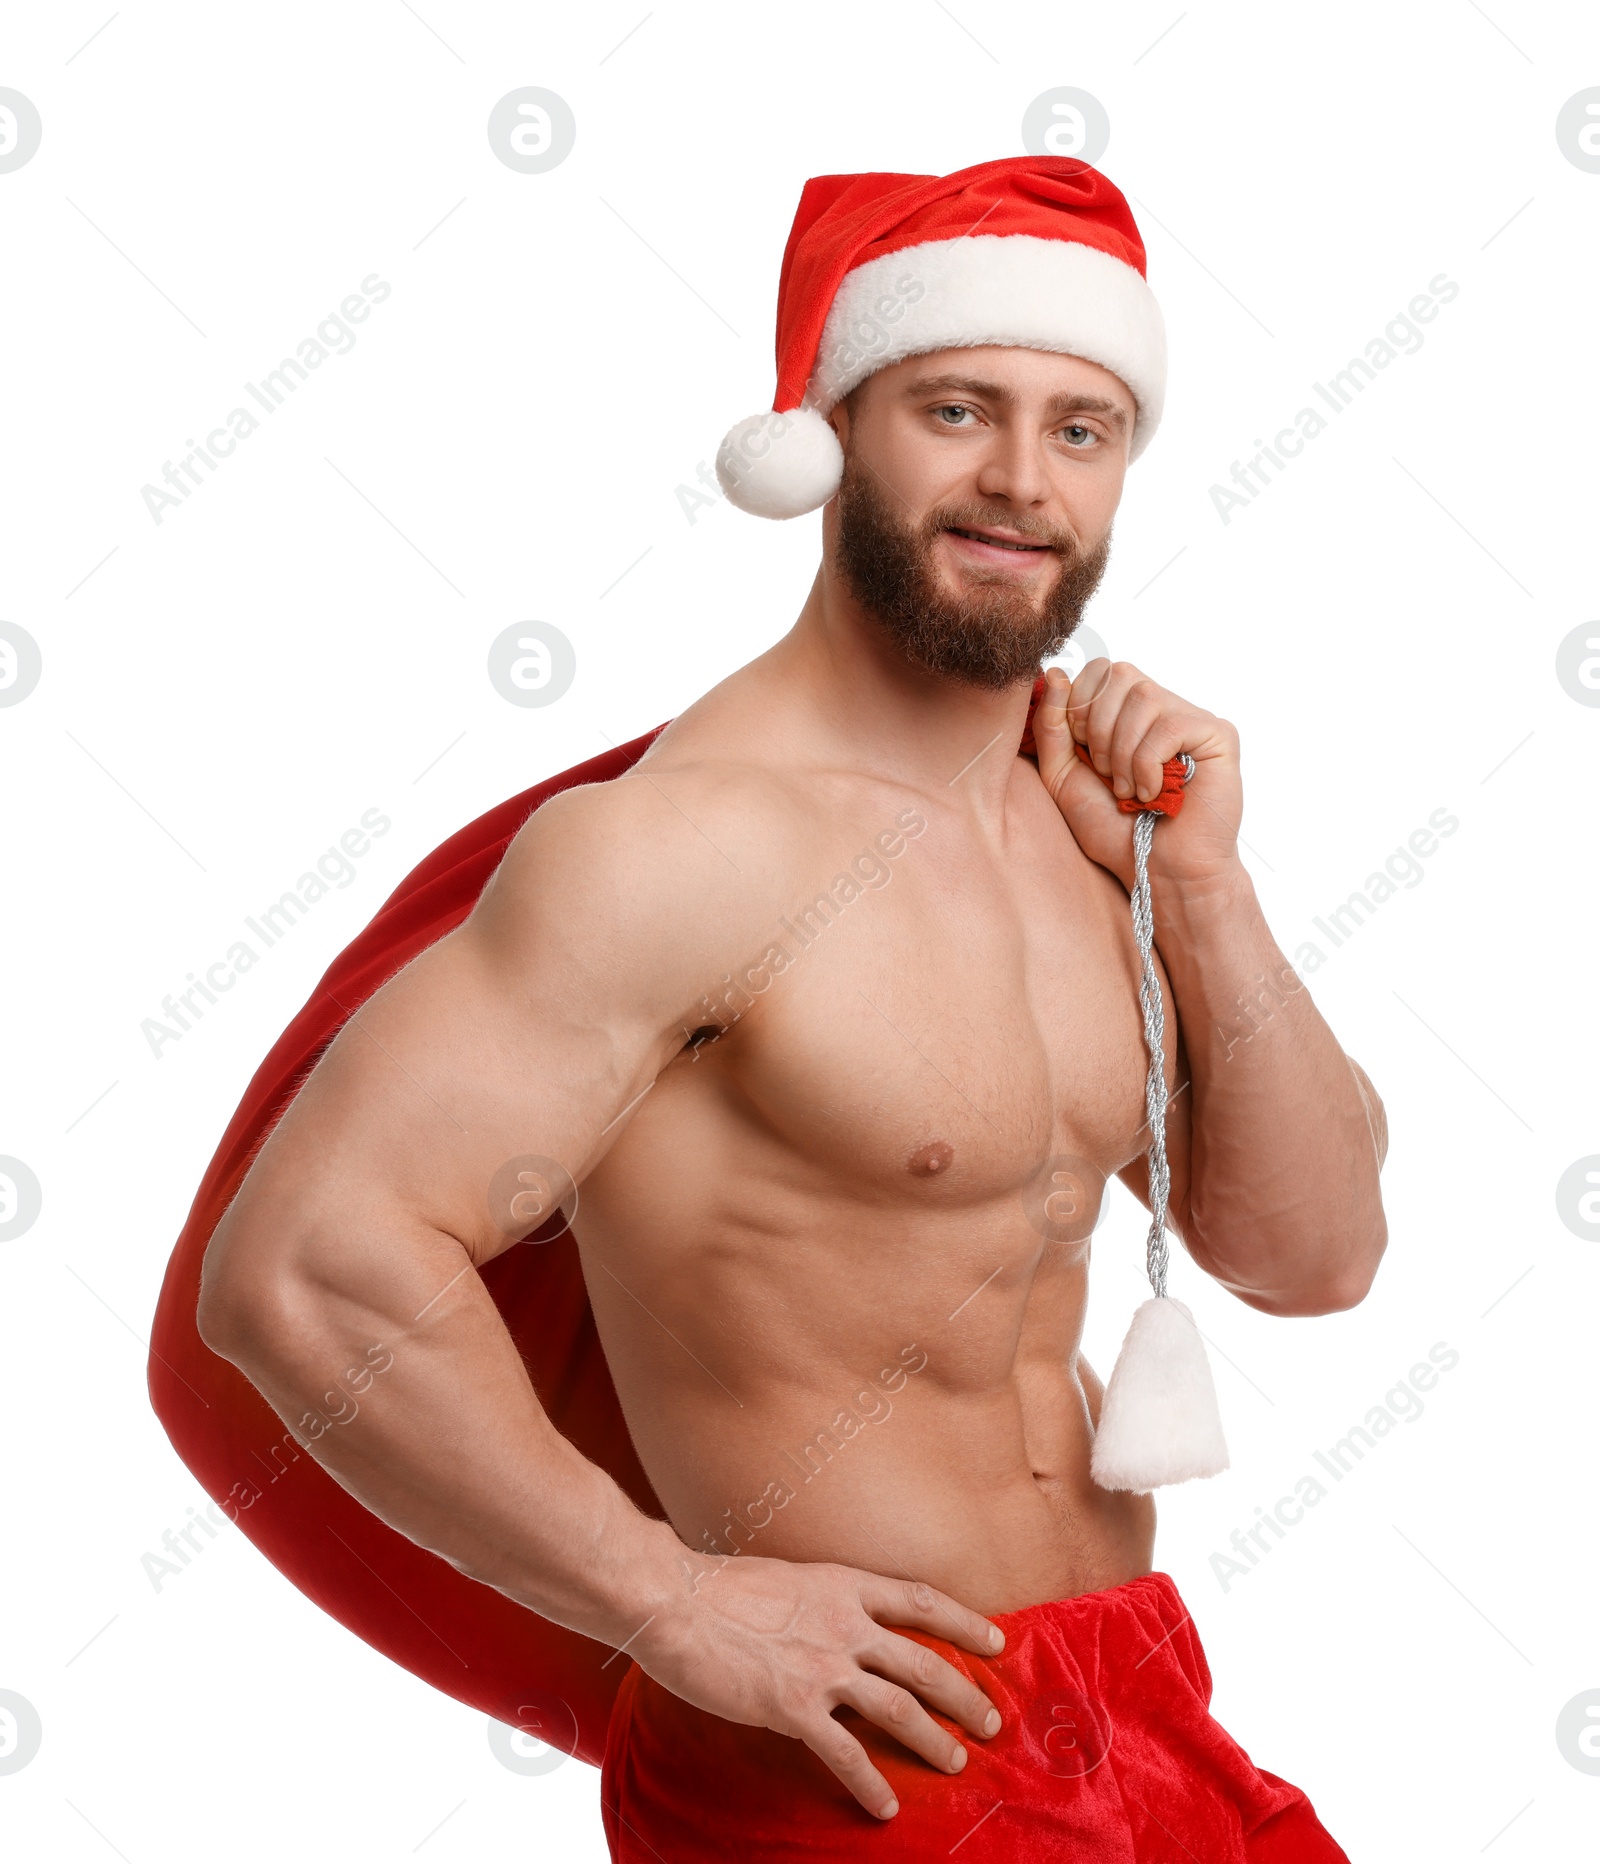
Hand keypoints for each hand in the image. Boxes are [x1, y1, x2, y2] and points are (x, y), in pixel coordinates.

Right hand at [634, 1552, 1004, 1820]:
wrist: (675, 1600)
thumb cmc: (718, 1586)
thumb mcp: (785, 1577)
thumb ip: (817, 1599)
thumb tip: (830, 1615)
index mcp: (842, 1586)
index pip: (921, 1600)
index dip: (964, 1622)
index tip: (995, 1641)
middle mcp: (844, 1624)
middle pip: (923, 1662)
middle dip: (964, 1694)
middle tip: (990, 1721)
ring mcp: (823, 1666)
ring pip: (899, 1709)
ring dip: (934, 1740)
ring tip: (958, 1763)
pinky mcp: (794, 1706)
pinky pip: (845, 1753)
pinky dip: (871, 1782)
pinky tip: (885, 1806)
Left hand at [1030, 658, 1243, 890]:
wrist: (1154, 870)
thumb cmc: (1113, 829)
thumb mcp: (1063, 775)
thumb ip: (1052, 726)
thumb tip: (1054, 672)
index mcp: (1124, 712)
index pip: (1097, 669)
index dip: (1080, 706)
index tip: (1085, 754)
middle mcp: (1160, 708)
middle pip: (1118, 673)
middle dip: (1098, 728)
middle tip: (1107, 775)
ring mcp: (1190, 718)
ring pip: (1144, 696)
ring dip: (1123, 752)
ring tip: (1131, 791)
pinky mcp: (1217, 734)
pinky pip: (1170, 725)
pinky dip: (1149, 764)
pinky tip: (1156, 793)